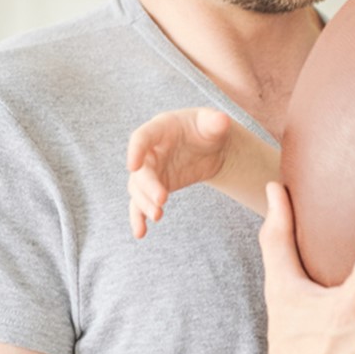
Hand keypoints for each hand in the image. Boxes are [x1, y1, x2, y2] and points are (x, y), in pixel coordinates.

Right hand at [127, 108, 233, 238]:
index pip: (141, 137)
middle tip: (162, 200)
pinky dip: (139, 218)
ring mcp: (150, 171)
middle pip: (141, 170)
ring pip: (138, 189)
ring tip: (158, 215)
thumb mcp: (213, 123)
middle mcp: (149, 151)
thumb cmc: (207, 128)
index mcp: (159, 129)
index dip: (135, 150)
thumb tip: (222, 121)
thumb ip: (216, 122)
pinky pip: (141, 204)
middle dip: (148, 186)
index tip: (132, 166)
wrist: (209, 146)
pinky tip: (140, 233)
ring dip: (144, 203)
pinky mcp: (154, 188)